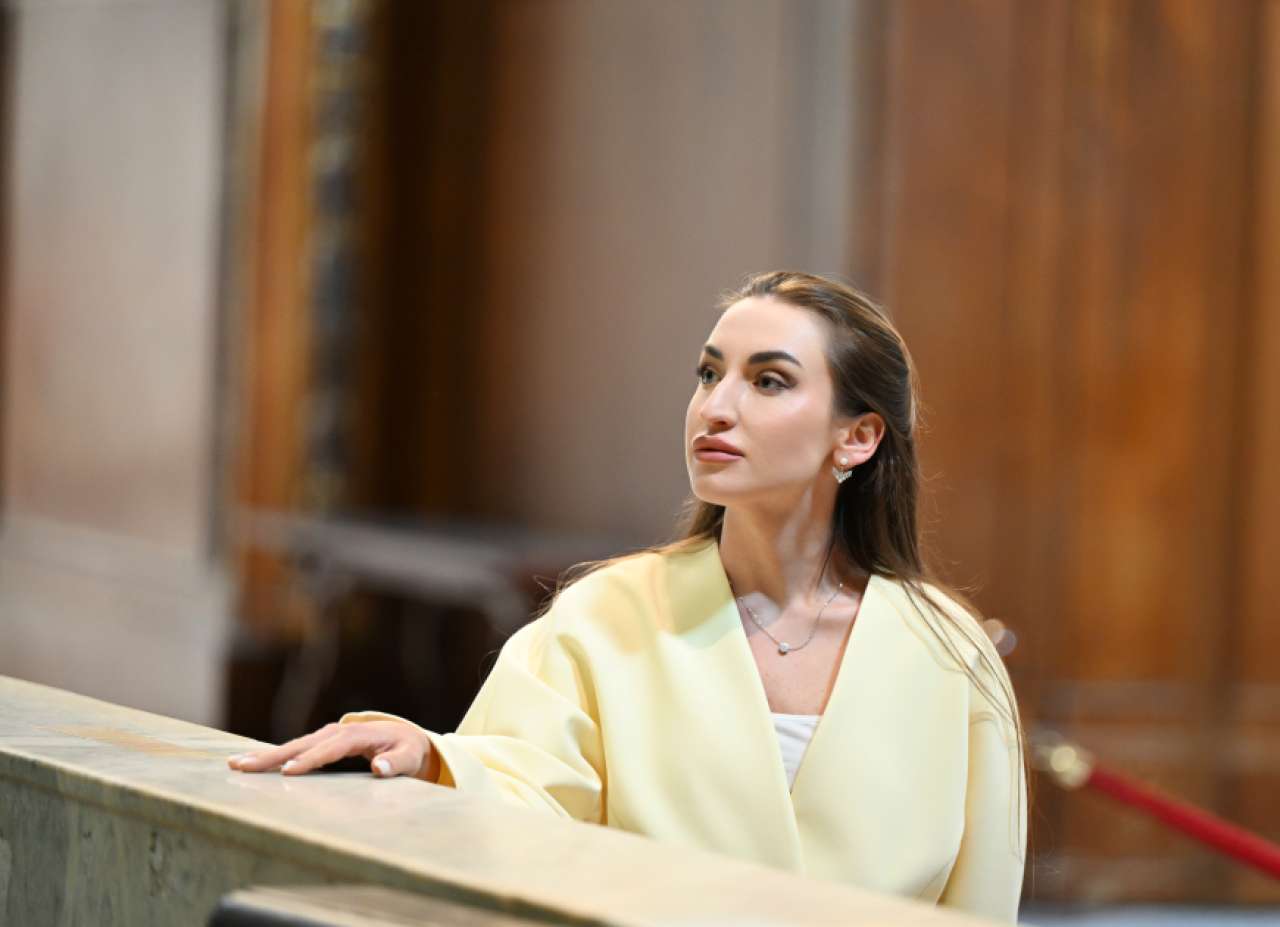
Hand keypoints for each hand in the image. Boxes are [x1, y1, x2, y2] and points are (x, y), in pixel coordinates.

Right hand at [226, 720, 436, 779]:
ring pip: (293, 746)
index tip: (289, 772)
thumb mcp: (410, 757)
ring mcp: (328, 736)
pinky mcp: (322, 744)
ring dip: (266, 756)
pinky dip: (275, 757)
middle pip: (303, 744)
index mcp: (358, 734)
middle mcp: (338, 732)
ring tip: (236, 765)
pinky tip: (252, 765)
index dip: (311, 760)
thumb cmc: (408, 750)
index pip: (331, 748)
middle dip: (273, 755)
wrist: (408, 738)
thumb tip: (380, 768)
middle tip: (242, 766)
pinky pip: (296, 750)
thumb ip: (397, 763)